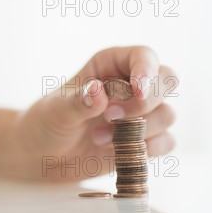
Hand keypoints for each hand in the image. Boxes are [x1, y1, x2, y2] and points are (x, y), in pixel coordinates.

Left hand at [0, 46, 176, 181]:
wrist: (44, 156)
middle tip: (111, 117)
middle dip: (146, 102)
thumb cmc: (47, 122)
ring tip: (98, 137)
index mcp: (109, 65)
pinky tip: (117, 152)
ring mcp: (141, 113)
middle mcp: (130, 85)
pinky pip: (167, 141)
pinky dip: (148, 149)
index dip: (147, 70)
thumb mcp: (56, 111)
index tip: (137, 91)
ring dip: (138, 130)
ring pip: (167, 114)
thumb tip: (99, 90)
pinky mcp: (145, 140)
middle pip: (167, 80)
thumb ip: (78, 101)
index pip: (143, 56)